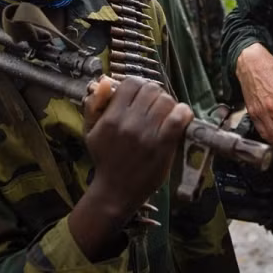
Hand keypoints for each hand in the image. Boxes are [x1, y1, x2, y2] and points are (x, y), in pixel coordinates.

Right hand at [82, 76, 193, 218]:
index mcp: (111, 118)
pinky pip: (178, 118)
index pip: (131, 83)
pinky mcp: (163, 146)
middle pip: (151, 89)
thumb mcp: (90, 131)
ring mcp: (147, 135)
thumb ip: (95, 104)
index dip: (139, 86)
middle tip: (154, 106)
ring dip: (168, 104)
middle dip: (154, 94)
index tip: (140, 97)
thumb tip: (105, 80)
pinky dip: (183, 112)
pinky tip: (181, 116)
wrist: (115, 191)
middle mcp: (128, 123)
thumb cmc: (104, 159)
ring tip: (165, 114)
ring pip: (166, 100)